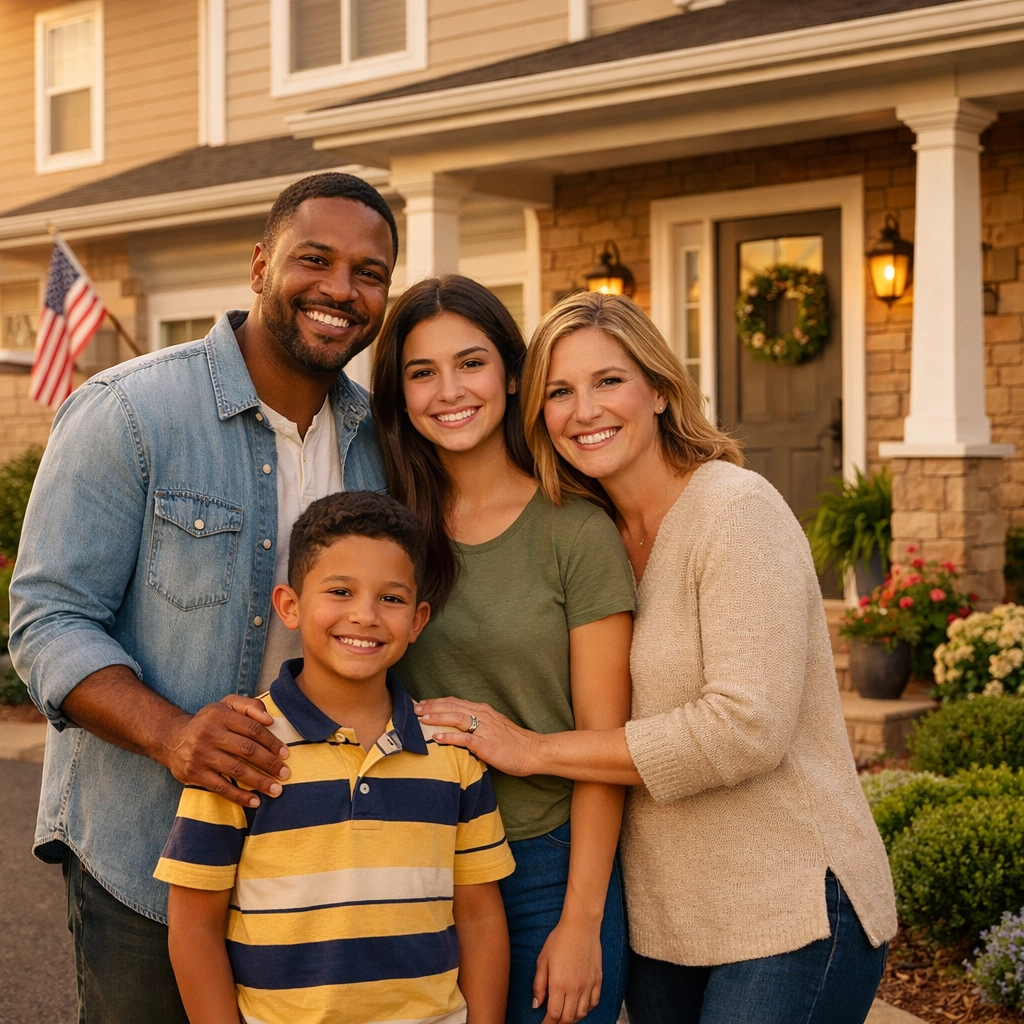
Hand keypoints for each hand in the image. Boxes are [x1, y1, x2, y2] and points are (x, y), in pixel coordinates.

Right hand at [163, 695, 289, 807]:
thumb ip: (250, 706)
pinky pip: (221, 787)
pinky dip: (239, 796)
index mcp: (220, 715)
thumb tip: (270, 720)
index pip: (253, 729)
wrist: (172, 738)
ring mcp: (201, 755)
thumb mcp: (226, 705)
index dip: (272, 742)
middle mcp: (209, 734)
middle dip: (270, 763)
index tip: (286, 754)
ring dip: (259, 782)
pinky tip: (255, 802)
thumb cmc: (209, 722)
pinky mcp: (194, 774)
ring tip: (276, 790)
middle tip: (286, 774)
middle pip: (247, 750)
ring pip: (236, 770)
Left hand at [414, 697, 536, 776]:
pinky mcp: (487, 744)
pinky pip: (465, 739)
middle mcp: (483, 715)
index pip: (455, 702)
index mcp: (483, 710)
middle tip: (415, 709)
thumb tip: (459, 727)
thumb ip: (478, 724)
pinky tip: (437, 737)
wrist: (533, 751)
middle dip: (432, 707)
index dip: (437, 702)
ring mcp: (485, 729)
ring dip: (437, 717)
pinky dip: (450, 736)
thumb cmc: (514, 742)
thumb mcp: (494, 727)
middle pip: (452, 707)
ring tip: (421, 719)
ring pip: (456, 718)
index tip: (422, 704)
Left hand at [533, 912, 602, 1023]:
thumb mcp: (543, 960)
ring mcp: (588, 985)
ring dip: (573, 1019)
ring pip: (582, 1014)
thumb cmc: (559, 940)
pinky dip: (587, 1009)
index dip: (547, 1023)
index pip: (553, 1015)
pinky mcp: (598, 980)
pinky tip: (580, 1007)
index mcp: (558, 984)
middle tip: (553, 1022)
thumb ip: (539, 984)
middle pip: (568, 1018)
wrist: (581, 926)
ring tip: (565, 1017)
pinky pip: (594, 1003)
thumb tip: (536, 1005)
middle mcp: (575, 988)